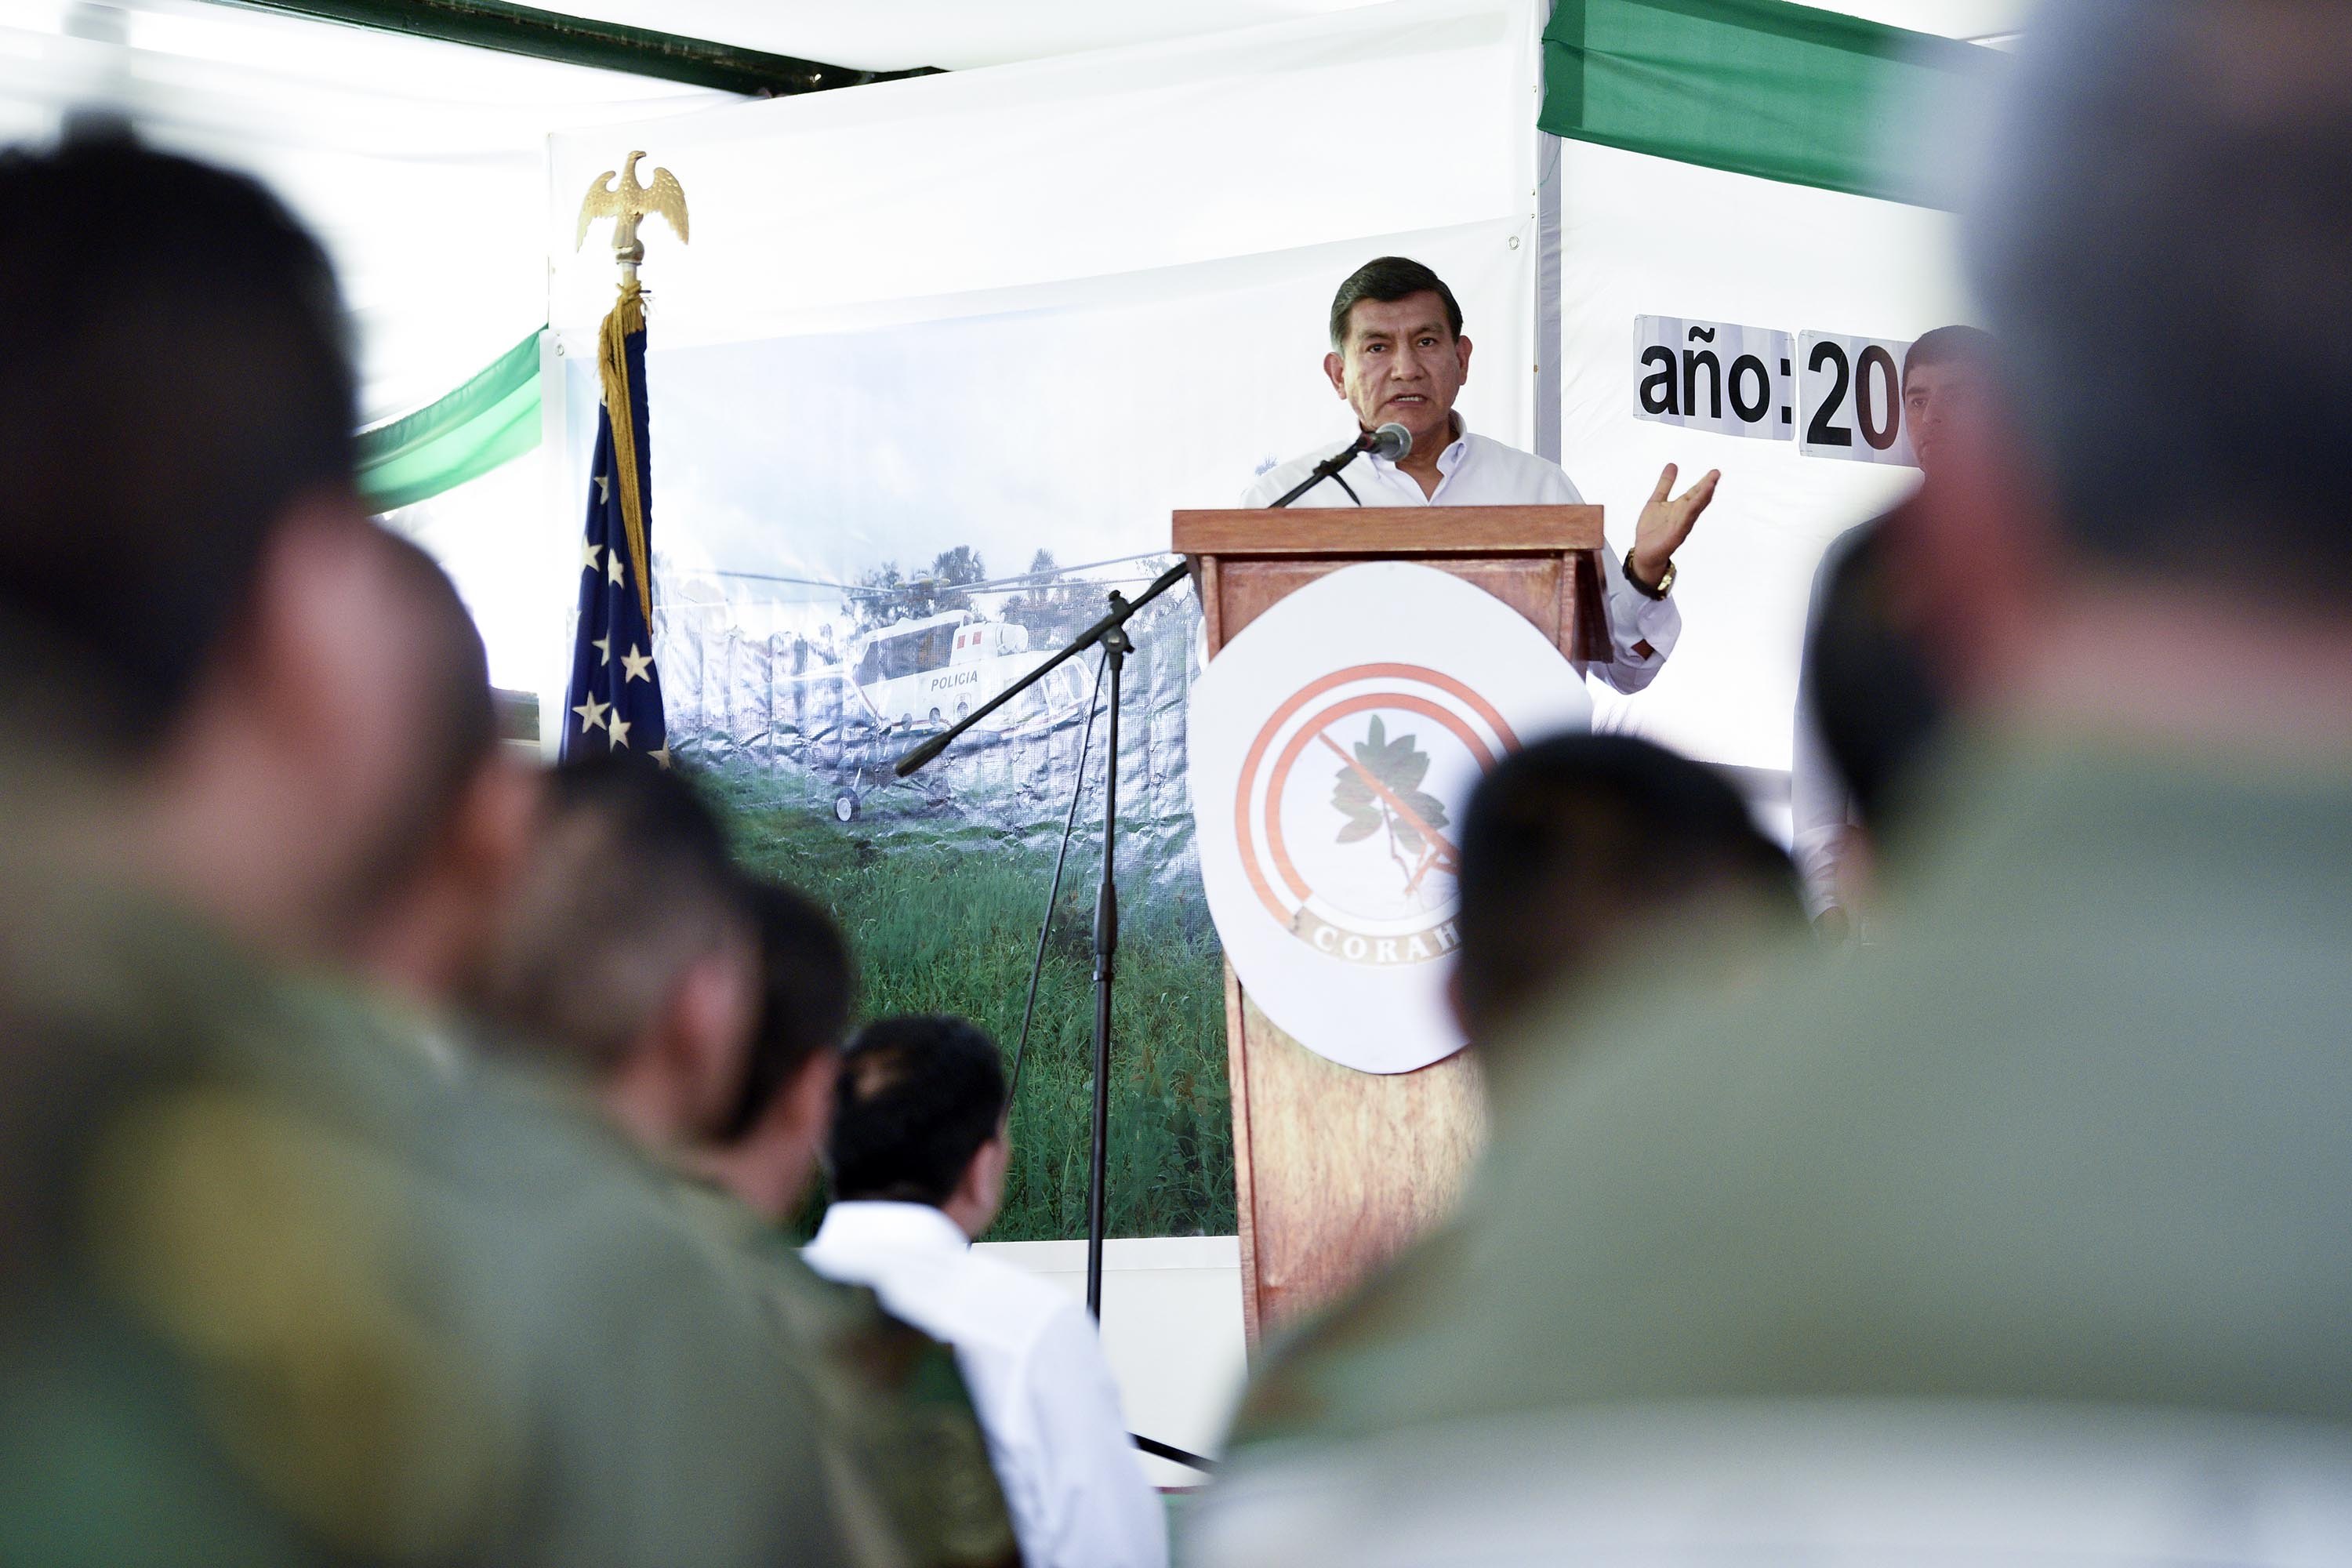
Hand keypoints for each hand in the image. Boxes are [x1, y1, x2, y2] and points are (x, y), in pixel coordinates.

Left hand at [1630, 463, 1719, 586]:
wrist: (1644, 552)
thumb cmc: (1652, 529)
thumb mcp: (1656, 501)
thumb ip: (1665, 484)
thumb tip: (1673, 465)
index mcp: (1681, 506)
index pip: (1695, 492)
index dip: (1705, 482)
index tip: (1715, 472)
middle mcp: (1684, 515)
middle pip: (1699, 499)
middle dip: (1708, 487)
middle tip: (1717, 473)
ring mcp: (1681, 525)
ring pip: (1694, 509)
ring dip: (1702, 497)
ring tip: (1711, 484)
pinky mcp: (1675, 535)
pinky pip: (1684, 522)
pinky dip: (1690, 513)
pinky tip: (1694, 504)